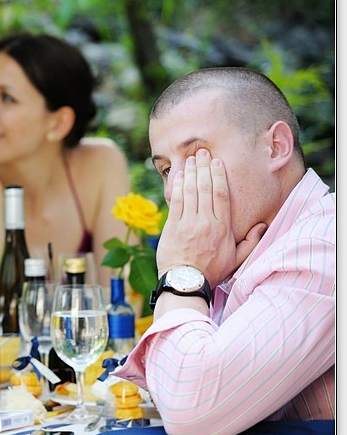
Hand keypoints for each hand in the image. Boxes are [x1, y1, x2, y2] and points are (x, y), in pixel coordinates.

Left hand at [155, 149, 266, 287]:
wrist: (185, 283)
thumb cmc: (211, 272)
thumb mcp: (237, 259)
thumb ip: (251, 242)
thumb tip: (262, 226)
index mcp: (222, 227)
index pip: (222, 195)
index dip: (219, 176)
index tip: (217, 162)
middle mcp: (205, 222)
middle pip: (206, 188)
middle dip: (204, 168)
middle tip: (201, 152)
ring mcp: (188, 223)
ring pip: (190, 191)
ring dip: (191, 172)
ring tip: (190, 158)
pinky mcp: (172, 227)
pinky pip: (176, 202)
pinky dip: (178, 186)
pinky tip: (179, 175)